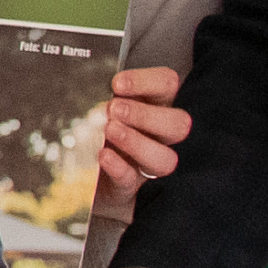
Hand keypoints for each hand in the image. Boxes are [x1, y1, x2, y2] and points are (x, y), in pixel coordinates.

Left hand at [98, 67, 190, 202]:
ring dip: (137, 142)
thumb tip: (105, 82)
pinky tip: (104, 155)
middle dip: (146, 115)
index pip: (169, 84)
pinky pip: (131, 180)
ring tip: (109, 129)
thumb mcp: (107, 103)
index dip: (147, 81)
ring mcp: (148, 163)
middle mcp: (162, 135)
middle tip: (114, 109)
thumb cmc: (104, 126)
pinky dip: (118, 167)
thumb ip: (111, 93)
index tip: (117, 84)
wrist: (88, 175)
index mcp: (158, 104)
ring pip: (165, 159)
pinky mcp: (128, 186)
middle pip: (179, 125)